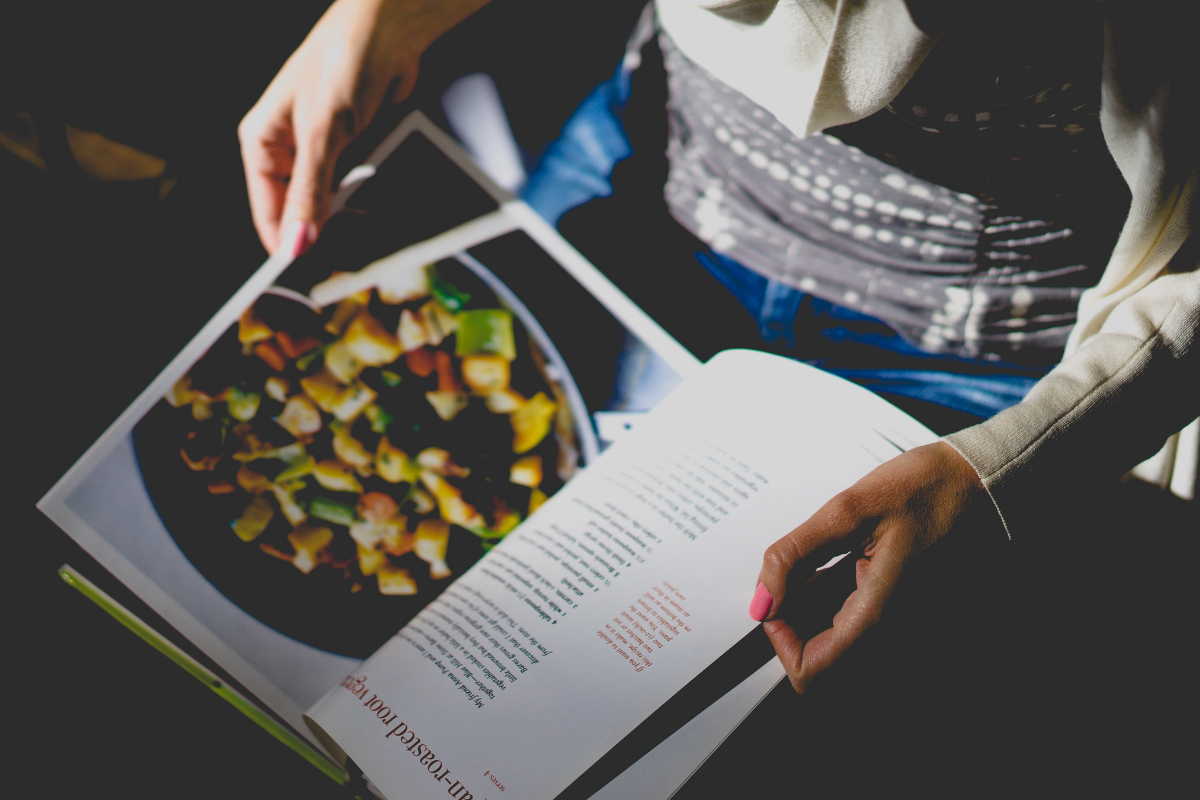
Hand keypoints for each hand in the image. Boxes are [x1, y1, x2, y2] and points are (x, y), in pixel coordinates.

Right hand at [238, 0, 490, 253]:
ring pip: (328, 203)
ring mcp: (320, 152)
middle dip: (319, 234)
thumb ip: (310, 193)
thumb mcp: (322, 134)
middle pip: (297, 211)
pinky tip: (375, 211)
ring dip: (345, 218)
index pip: (265, 211)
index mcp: (261, 142)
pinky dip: (364, 200)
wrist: (389, 34)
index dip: (283, 244)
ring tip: (361, 236)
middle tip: (341, 262)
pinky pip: (353, 188)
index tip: (303, 277)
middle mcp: (287, 150)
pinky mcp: (350, 151)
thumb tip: (296, 243)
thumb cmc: (342, 64)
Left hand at [750, 441, 1002, 693]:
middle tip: (804, 570)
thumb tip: (762, 599)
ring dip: (822, 611)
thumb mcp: (849, 509)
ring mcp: (911, 631)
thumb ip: (796, 554)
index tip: (779, 596)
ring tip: (832, 559)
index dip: (781, 640)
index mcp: (881, 615)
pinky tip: (851, 562)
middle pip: (826, 662)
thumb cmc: (931, 488)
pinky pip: (869, 630)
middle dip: (800, 620)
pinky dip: (845, 604)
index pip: (811, 673)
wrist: (991, 482)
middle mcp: (900, 636)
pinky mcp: (916, 618)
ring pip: (846, 647)